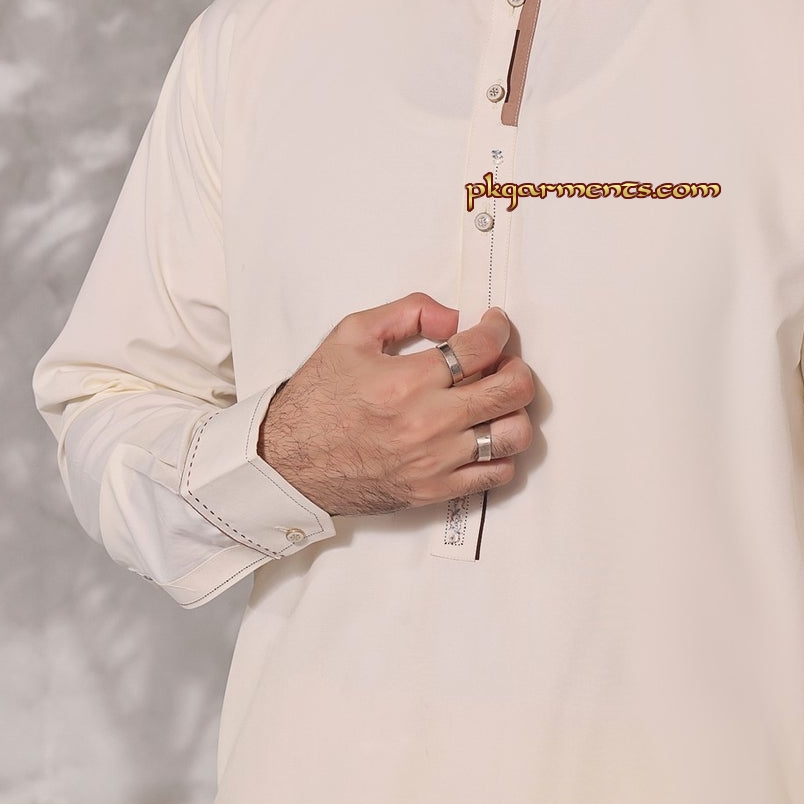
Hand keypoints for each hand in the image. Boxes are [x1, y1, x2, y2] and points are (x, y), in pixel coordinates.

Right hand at [256, 293, 533, 516]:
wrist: (287, 463)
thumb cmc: (317, 399)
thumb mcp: (351, 335)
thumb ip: (407, 312)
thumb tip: (454, 318)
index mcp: (407, 381)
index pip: (481, 348)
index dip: (498, 329)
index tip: (495, 325)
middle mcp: (428, 423)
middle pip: (511, 390)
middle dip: (517, 367)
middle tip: (504, 361)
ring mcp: (435, 462)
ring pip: (513, 434)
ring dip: (515, 411)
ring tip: (496, 400)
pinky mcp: (434, 491)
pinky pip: (496, 474)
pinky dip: (500, 452)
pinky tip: (483, 435)